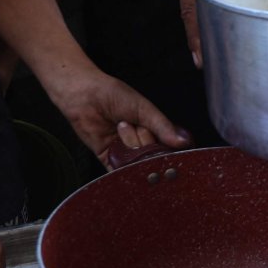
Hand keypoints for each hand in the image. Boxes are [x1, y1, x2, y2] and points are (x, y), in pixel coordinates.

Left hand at [47, 68, 190, 160]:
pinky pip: (119, 171)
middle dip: (144, 140)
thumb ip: (163, 126)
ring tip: (120, 127)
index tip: (165, 143)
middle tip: (133, 124)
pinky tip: (119, 151)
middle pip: (152, 156)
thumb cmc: (114, 95)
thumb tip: (183, 142)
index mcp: (154, 131)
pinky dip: (120, 167)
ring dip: (129, 145)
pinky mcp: (109, 160)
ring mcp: (126, 153)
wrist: (84, 96)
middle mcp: (142, 144)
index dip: (168, 147)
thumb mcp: (144, 108)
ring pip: (136, 163)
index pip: (169, 147)